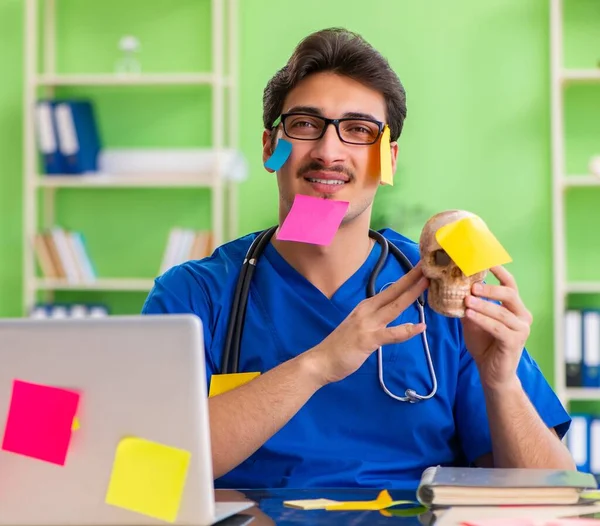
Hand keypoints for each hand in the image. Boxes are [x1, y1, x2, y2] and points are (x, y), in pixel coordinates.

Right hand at [307, 265, 428, 385]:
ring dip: (411, 294)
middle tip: (427, 265)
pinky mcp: (368, 339)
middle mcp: (367, 310)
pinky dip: (406, 330)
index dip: (407, 278)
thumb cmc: (340, 345)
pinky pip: (391, 334)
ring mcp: (368, 324)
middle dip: (412, 277)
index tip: (421, 267)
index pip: (390, 290)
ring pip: (395, 307)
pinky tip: (420, 327)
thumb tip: (388, 316)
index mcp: (366, 307)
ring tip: (427, 283)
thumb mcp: (358, 326)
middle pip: (394, 292)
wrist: (321, 360)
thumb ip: (373, 319)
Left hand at [461, 266, 532, 389]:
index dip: (499, 271)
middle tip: (472, 285)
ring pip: (501, 312)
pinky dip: (482, 319)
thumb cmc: (483, 343)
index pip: (509, 284)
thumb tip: (451, 285)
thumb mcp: (473, 319)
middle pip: (509, 294)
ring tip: (466, 299)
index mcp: (514, 307)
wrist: (492, 372)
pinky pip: (498, 328)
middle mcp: (522, 316)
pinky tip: (469, 314)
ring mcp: (521, 329)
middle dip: (490, 288)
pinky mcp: (514, 342)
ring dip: (483, 304)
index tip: (485, 259)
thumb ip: (468, 303)